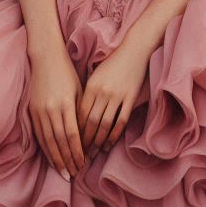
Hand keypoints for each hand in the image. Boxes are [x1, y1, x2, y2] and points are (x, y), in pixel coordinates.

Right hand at [27, 46, 85, 178]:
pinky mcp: (32, 111)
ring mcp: (40, 111)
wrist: (46, 58)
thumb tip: (85, 137)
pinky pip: (39, 135)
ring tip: (64, 173)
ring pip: (48, 141)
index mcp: (66, 104)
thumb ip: (80, 113)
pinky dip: (46, 149)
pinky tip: (51, 159)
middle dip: (68, 160)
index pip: (72, 135)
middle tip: (74, 175)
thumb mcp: (79, 90)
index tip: (83, 164)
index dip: (77, 151)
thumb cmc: (67, 73)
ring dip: (56, 159)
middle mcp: (51, 110)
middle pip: (60, 141)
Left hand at [77, 39, 149, 155]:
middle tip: (80, 154)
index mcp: (91, 86)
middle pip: (90, 122)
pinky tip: (109, 144)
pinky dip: (114, 135)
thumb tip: (78, 115)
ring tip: (94, 153)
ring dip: (98, 141)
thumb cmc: (112, 63)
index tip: (71, 143)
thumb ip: (87, 93)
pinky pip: (121, 121)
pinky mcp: (130, 98)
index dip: (75, 131)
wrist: (134, 51)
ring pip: (105, 124)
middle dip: (84, 141)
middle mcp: (102, 92)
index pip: (79, 114)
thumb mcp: (95, 76)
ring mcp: (117, 96)